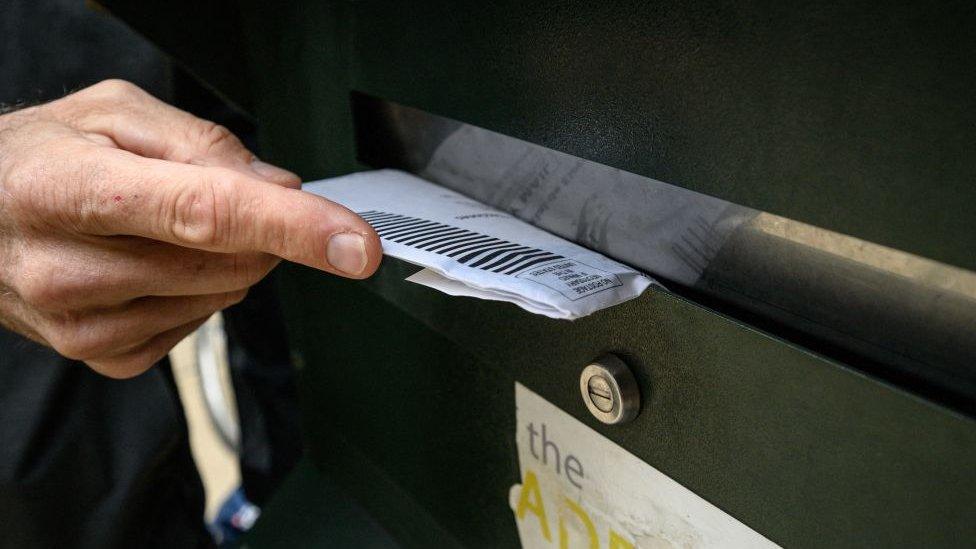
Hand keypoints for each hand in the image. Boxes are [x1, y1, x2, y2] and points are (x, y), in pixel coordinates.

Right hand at [0, 80, 380, 377]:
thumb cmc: (39, 159)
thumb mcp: (111, 113)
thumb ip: (202, 142)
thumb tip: (280, 188)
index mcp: (70, 190)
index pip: (206, 213)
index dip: (294, 229)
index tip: (354, 244)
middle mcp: (68, 269)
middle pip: (227, 260)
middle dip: (255, 227)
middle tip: (214, 197)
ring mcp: (83, 325)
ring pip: (224, 295)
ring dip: (226, 259)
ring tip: (161, 227)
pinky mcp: (103, 357)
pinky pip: (199, 326)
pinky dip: (200, 292)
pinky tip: (152, 266)